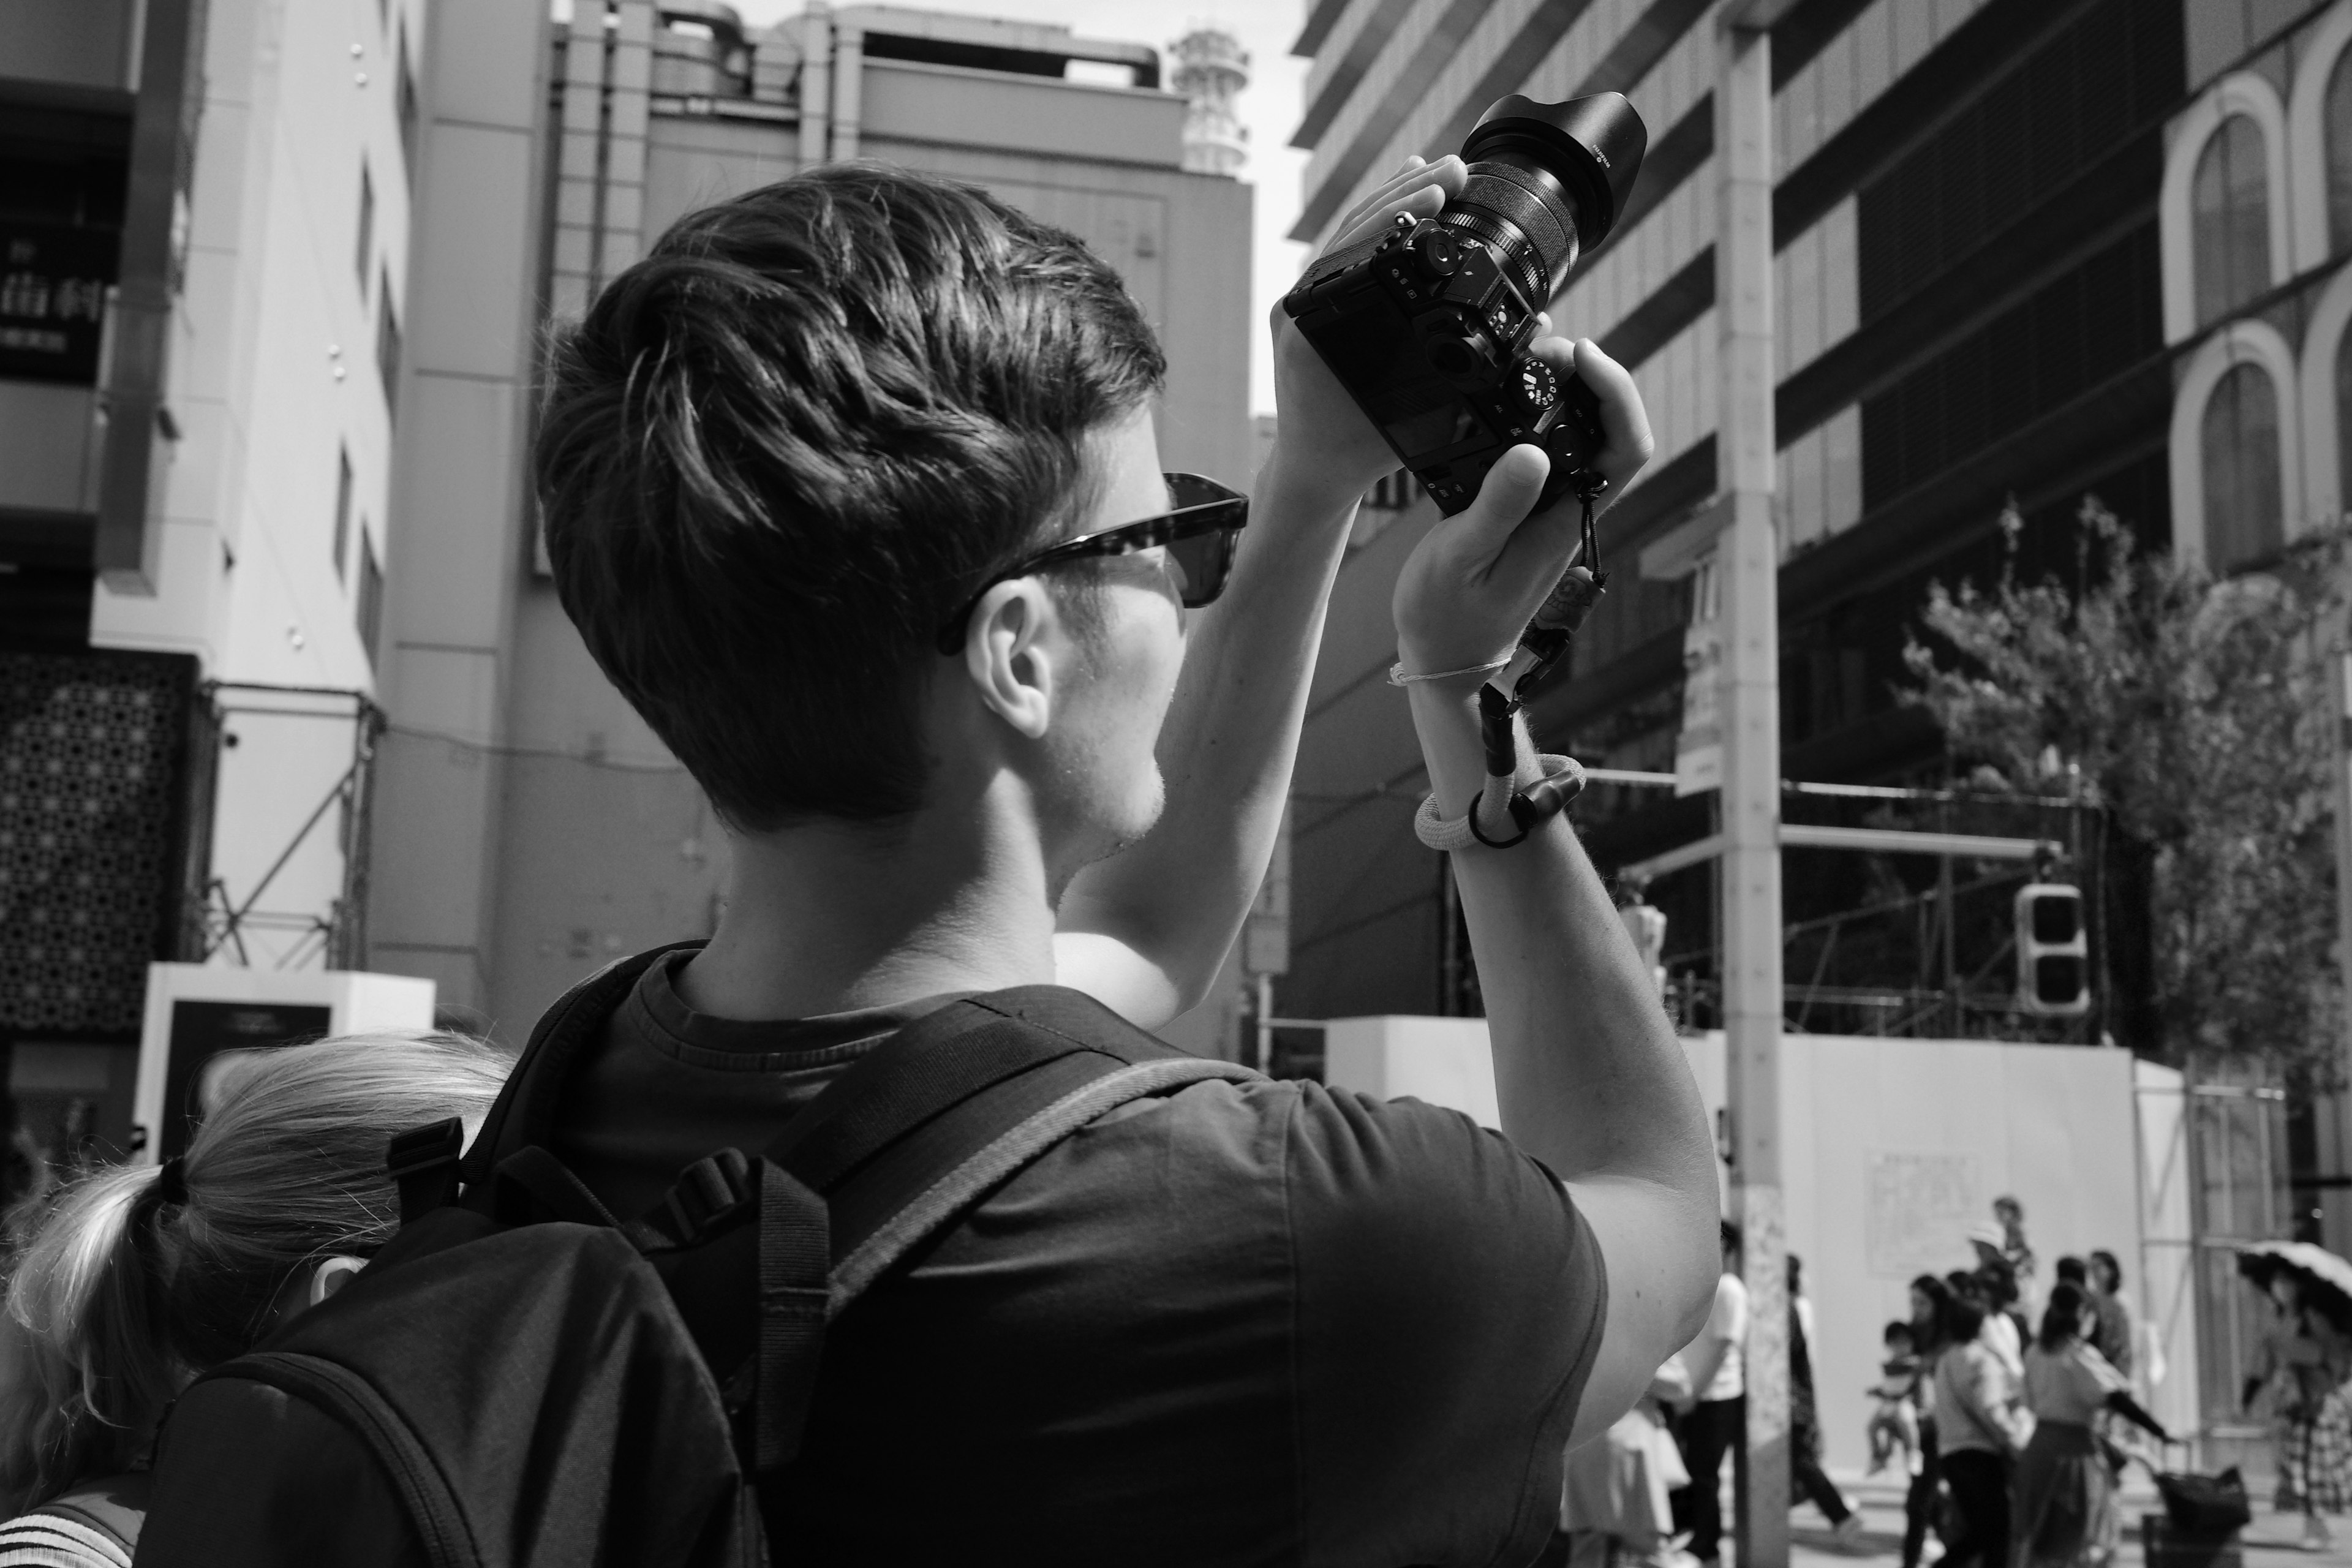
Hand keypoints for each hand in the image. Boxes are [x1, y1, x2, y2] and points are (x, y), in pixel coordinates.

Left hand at [1267, 155, 1466, 495]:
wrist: (1317, 470)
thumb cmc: (1358, 449)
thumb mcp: (1411, 420)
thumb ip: (1471, 382)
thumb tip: (1538, 329)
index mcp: (1312, 326)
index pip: (1354, 249)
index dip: (1398, 213)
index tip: (1438, 190)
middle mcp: (1302, 305)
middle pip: (1355, 228)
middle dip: (1407, 192)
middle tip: (1453, 169)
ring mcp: (1307, 301)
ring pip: (1353, 233)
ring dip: (1398, 197)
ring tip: (1443, 171)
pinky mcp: (1318, 302)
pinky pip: (1351, 251)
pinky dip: (1382, 221)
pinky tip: (1415, 195)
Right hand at [1390, 338, 1653, 674]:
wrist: (1444, 658)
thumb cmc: (1450, 618)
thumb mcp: (1463, 558)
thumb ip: (1499, 507)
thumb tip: (1532, 451)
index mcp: (1565, 519)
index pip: (1627, 446)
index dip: (1617, 391)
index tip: (1579, 354)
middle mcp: (1568, 506)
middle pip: (1611, 427)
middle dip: (1590, 375)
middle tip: (1545, 344)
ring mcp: (1548, 505)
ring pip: (1580, 433)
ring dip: (1564, 388)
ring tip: (1528, 353)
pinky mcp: (1523, 504)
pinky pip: (1544, 445)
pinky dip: (1534, 408)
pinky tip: (1507, 388)